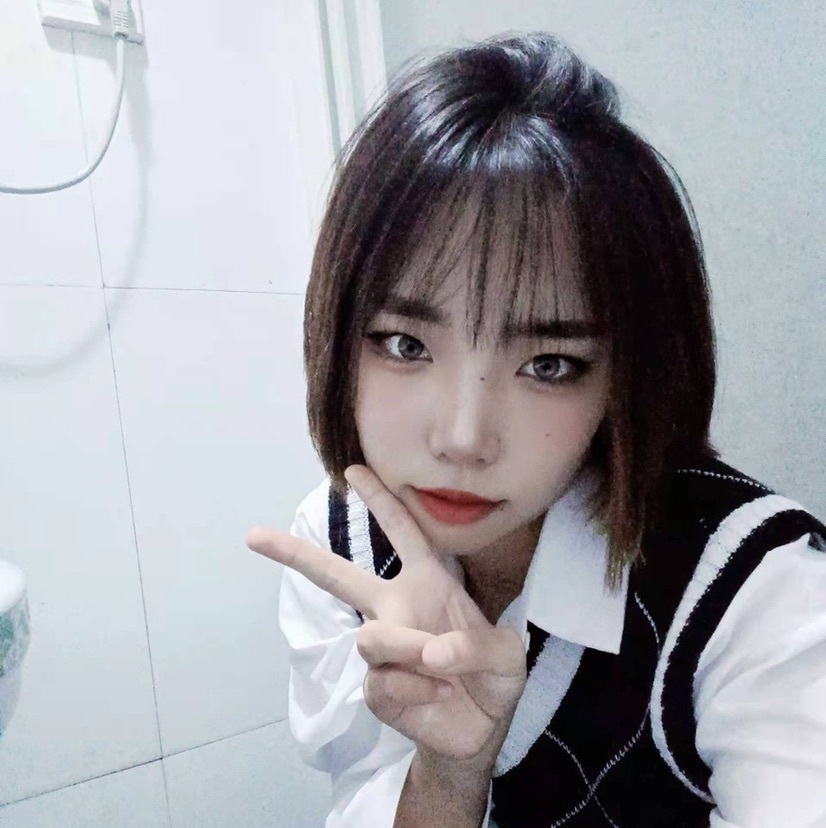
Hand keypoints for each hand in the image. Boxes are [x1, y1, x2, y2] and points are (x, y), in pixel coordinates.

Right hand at [247, 464, 526, 770]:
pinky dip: (416, 691)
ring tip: (441, 668)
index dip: (381, 499)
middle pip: (338, 575)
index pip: (403, 530)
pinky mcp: (377, 688)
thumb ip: (478, 646)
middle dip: (297, 554)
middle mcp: (396, 608)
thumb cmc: (494, 676)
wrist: (483, 728)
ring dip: (408, 651)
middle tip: (255, 535)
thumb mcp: (507, 655)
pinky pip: (382, 683)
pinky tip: (436, 696)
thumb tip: (430, 651)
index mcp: (428, 581)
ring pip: (371, 639)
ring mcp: (383, 649)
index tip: (352, 471)